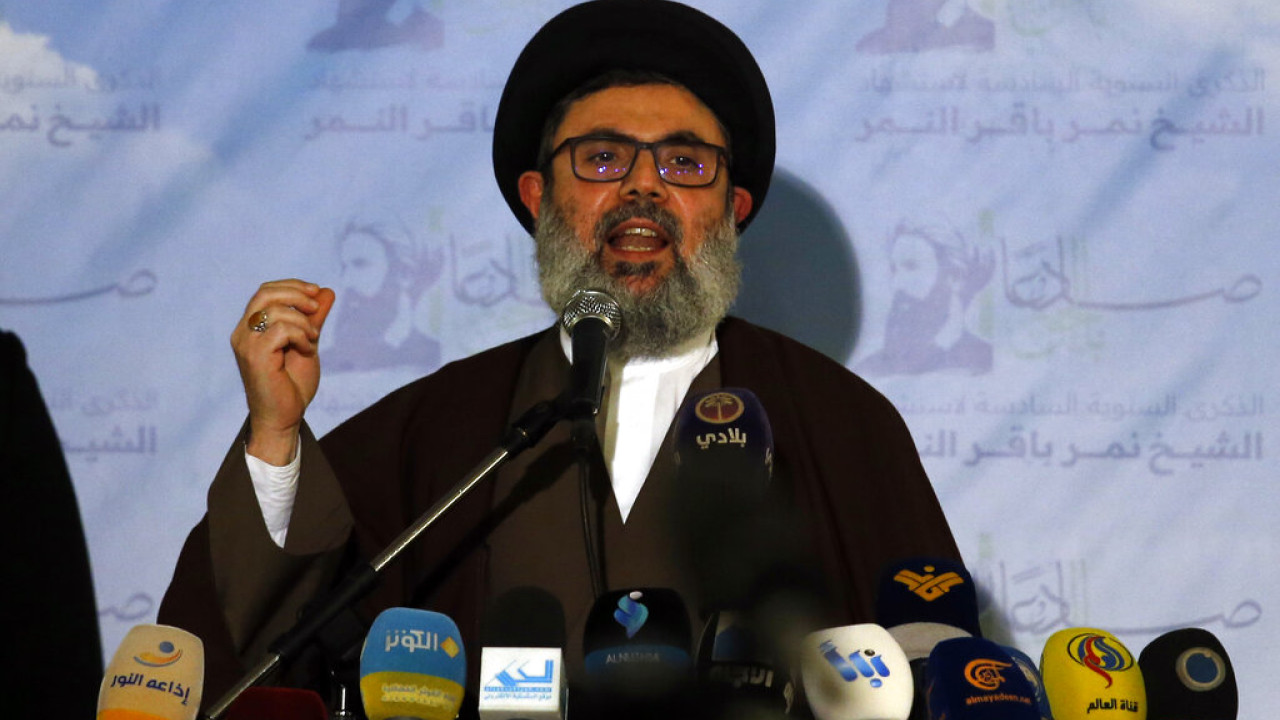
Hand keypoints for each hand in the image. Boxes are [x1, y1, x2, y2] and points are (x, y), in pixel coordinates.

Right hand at [231, 279, 334, 463]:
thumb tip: (327, 291)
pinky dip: (300, 335)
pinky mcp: (254, 356)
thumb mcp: (307, 343)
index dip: (291, 286)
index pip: (265, 291)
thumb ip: (313, 318)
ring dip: (303, 322)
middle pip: (265, 293)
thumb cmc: (292, 384)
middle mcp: (242, 333)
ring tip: (312, 340)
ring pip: (275, 311)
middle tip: (316, 308)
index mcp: (250, 328)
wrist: (285, 417)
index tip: (316, 292)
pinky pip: (281, 329)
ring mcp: (246, 344)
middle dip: (297, 294)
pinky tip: (307, 350)